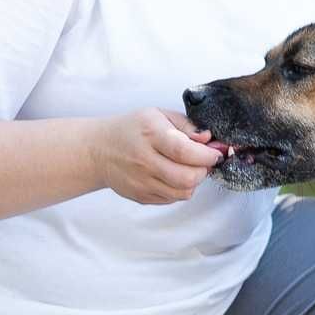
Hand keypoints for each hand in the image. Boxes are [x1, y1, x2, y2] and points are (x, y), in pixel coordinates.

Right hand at [93, 108, 224, 204]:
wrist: (100, 151)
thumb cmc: (132, 130)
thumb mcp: (159, 115)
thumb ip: (187, 125)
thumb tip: (208, 139)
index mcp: (150, 134)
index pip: (184, 151)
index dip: (206, 155)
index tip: (214, 152)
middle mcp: (144, 160)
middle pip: (187, 177)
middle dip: (203, 170)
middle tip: (203, 161)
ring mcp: (142, 182)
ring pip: (183, 192)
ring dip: (193, 181)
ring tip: (187, 167)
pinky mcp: (142, 197)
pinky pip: (172, 199)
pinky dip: (180, 189)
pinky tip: (173, 175)